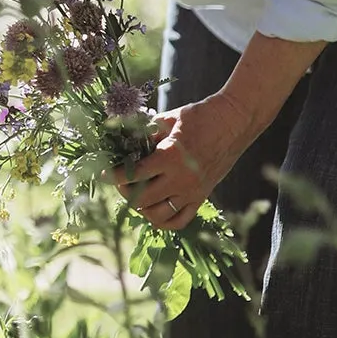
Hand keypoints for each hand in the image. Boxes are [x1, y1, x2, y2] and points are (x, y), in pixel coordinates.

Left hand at [109, 90, 259, 230]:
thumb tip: (122, 141)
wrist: (234, 122)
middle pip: (142, 200)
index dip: (113, 176)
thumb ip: (145, 132)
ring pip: (158, 215)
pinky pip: (180, 221)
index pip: (132, 175)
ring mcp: (193, 191)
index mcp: (170, 157)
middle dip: (125, 192)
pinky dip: (163, 221)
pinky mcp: (202, 197)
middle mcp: (181, 179)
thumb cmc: (199, 116)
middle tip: (120, 182)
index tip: (102, 174)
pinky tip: (153, 209)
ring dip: (142, 208)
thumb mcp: (168, 119)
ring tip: (136, 195)